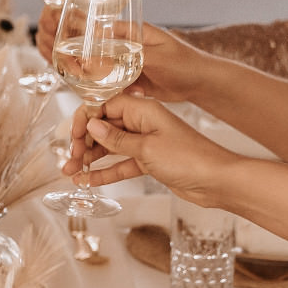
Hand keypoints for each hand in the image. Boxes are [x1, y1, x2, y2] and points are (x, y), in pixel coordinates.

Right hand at [39, 7, 205, 101]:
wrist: (202, 84)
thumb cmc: (184, 63)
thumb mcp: (154, 57)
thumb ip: (125, 56)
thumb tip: (96, 57)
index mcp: (134, 32)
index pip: (101, 30)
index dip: (83, 38)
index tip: (67, 48)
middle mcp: (129, 46)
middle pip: (98, 52)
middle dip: (84, 62)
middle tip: (71, 72)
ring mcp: (130, 64)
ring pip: (104, 70)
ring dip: (94, 80)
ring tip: (82, 87)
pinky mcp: (134, 81)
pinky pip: (113, 86)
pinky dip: (106, 92)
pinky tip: (97, 100)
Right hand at [63, 94, 236, 204]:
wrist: (218, 181)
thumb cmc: (189, 158)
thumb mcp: (147, 147)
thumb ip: (117, 138)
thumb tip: (92, 126)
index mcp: (143, 109)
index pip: (104, 106)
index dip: (85, 121)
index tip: (73, 138)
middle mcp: (142, 122)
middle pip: (104, 127)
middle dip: (84, 143)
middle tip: (69, 160)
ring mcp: (146, 142)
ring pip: (110, 148)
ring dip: (91, 160)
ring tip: (71, 174)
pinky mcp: (150, 161)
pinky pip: (121, 164)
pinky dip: (106, 172)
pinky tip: (89, 181)